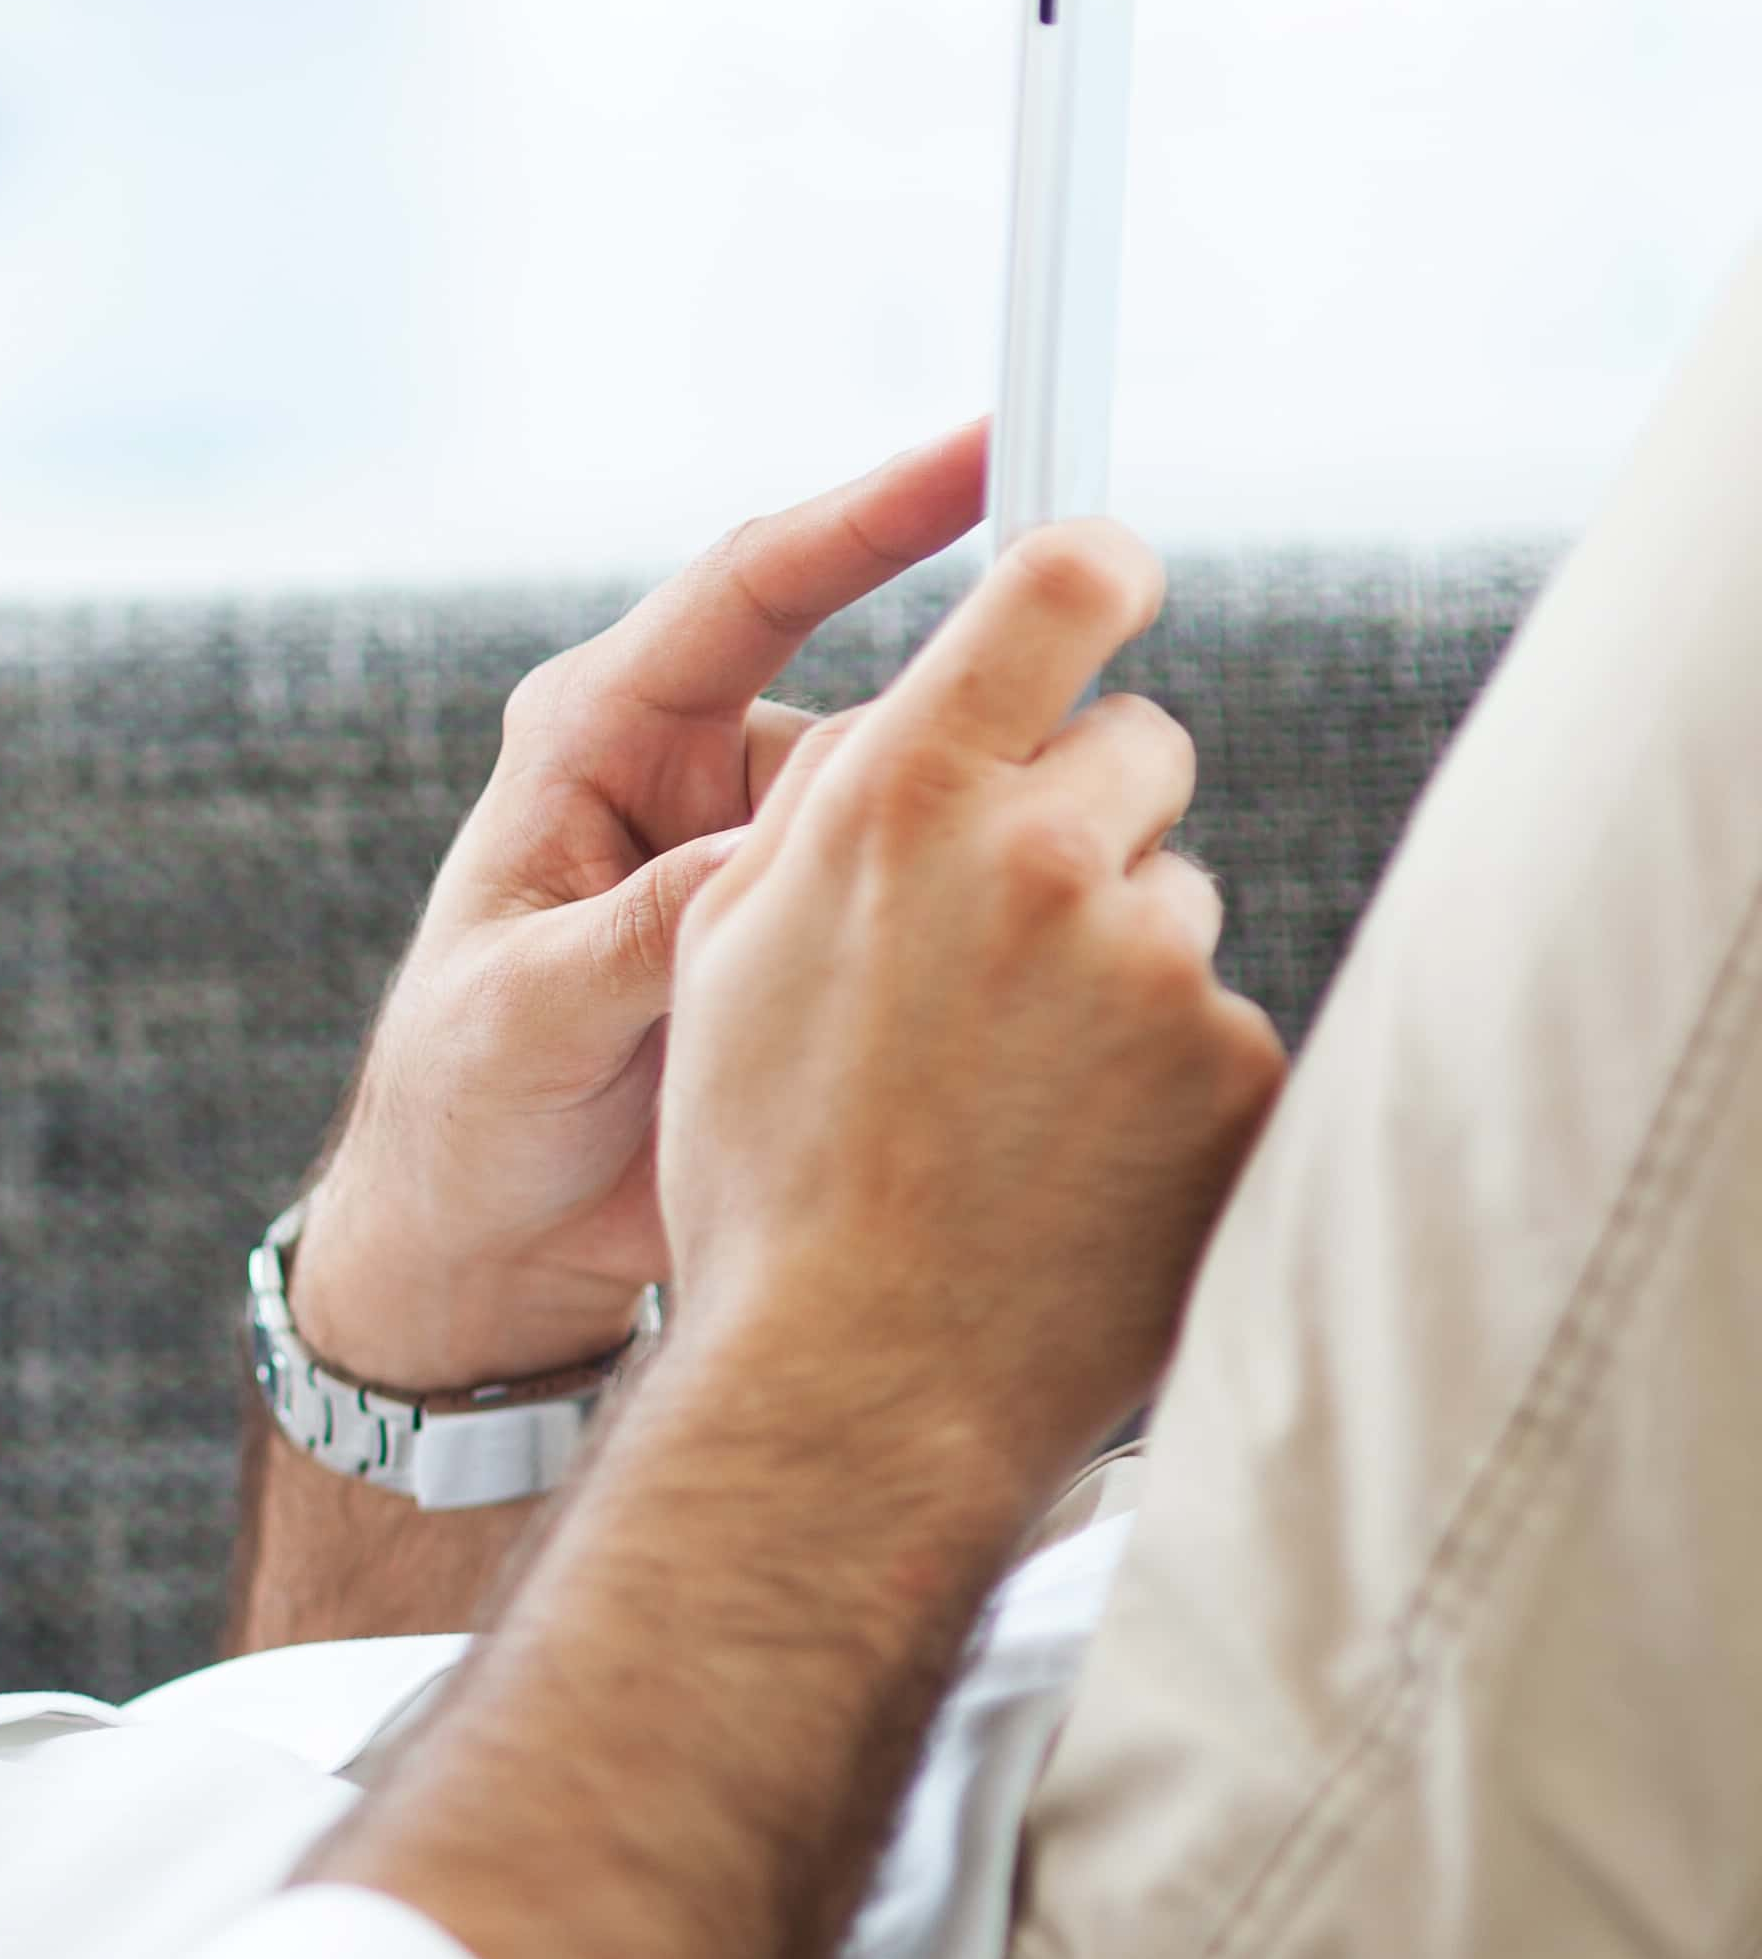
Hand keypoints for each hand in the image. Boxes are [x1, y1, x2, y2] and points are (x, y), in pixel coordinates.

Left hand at [296, 426, 983, 1394]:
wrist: (488, 1239)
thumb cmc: (464, 1110)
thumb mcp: (522, 1017)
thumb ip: (630, 939)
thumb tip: (754, 862)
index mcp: (595, 740)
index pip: (751, 587)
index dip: (871, 514)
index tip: (987, 452)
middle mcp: (693, 770)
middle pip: (883, 689)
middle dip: (989, 699)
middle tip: (1088, 725)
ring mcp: (771, 848)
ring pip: (935, 793)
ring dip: (1001, 825)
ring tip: (1057, 888)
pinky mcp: (828, 928)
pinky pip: (941, 884)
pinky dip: (997, 903)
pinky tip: (1049, 953)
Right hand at [654, 517, 1282, 1506]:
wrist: (849, 1386)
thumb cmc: (759, 1176)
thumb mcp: (722, 963)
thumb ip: (823, 814)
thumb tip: (914, 717)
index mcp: (896, 805)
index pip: (1057, 587)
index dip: (1093, 572)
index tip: (1108, 582)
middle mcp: (1036, 858)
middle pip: (1138, 745)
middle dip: (1086, 816)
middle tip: (1006, 940)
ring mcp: (1151, 967)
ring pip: (1174, 903)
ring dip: (1117, 970)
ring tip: (1015, 1098)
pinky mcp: (1236, 1071)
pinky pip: (1220, 1032)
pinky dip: (1165, 1088)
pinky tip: (1075, 1166)